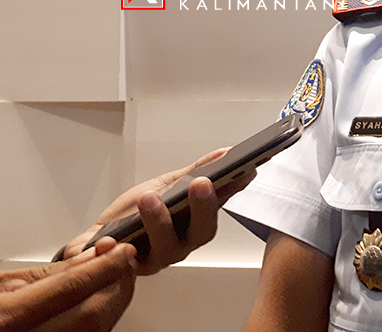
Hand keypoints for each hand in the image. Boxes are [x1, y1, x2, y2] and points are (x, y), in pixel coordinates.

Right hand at [0, 237, 136, 331]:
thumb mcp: (2, 284)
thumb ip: (50, 274)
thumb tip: (94, 256)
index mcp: (6, 319)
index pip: (71, 288)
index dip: (104, 266)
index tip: (122, 250)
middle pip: (93, 314)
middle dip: (117, 284)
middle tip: (124, 260)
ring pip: (98, 330)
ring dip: (114, 301)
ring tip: (117, 276)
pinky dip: (103, 318)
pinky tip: (103, 300)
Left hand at [64, 148, 254, 274]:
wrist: (96, 243)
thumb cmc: (133, 216)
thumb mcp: (164, 185)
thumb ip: (193, 172)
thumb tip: (225, 154)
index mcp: (194, 222)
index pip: (220, 204)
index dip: (234, 189)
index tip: (244, 170)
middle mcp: (182, 242)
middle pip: (202, 231)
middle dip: (203, 207)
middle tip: (202, 182)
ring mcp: (158, 257)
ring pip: (165, 248)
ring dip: (158, 222)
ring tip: (149, 199)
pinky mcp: (128, 269)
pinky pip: (124, 265)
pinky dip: (115, 252)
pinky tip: (110, 239)